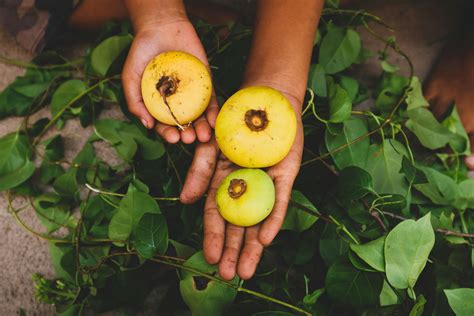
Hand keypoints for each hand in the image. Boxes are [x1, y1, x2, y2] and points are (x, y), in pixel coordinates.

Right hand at [122, 19, 218, 143]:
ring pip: (199, 116)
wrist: (161, 27)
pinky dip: (214, 112)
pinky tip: (214, 121)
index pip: (164, 125)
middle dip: (188, 134)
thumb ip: (135, 102)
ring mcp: (193, 94)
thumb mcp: (131, 77)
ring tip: (203, 135)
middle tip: (189, 139)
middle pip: (184, 124)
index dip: (168, 134)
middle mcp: (177, 103)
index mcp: (159, 105)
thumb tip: (147, 126)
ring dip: (202, 128)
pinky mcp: (206, 84)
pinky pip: (211, 100)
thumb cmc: (142, 53)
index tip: (173, 138)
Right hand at [202, 92, 303, 279]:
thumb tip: (184, 201)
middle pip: (238, 225)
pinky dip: (273, 218)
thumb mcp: (210, 146)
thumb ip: (199, 172)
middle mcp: (246, 188)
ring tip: (245, 270)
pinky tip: (266, 238)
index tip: (208, 258)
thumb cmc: (232, 121)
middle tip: (228, 275)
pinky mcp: (285, 175)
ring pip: (259, 220)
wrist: (261, 99)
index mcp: (225, 183)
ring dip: (252, 246)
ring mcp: (266, 184)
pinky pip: (279, 201)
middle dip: (232, 250)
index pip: (217, 216)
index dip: (212, 236)